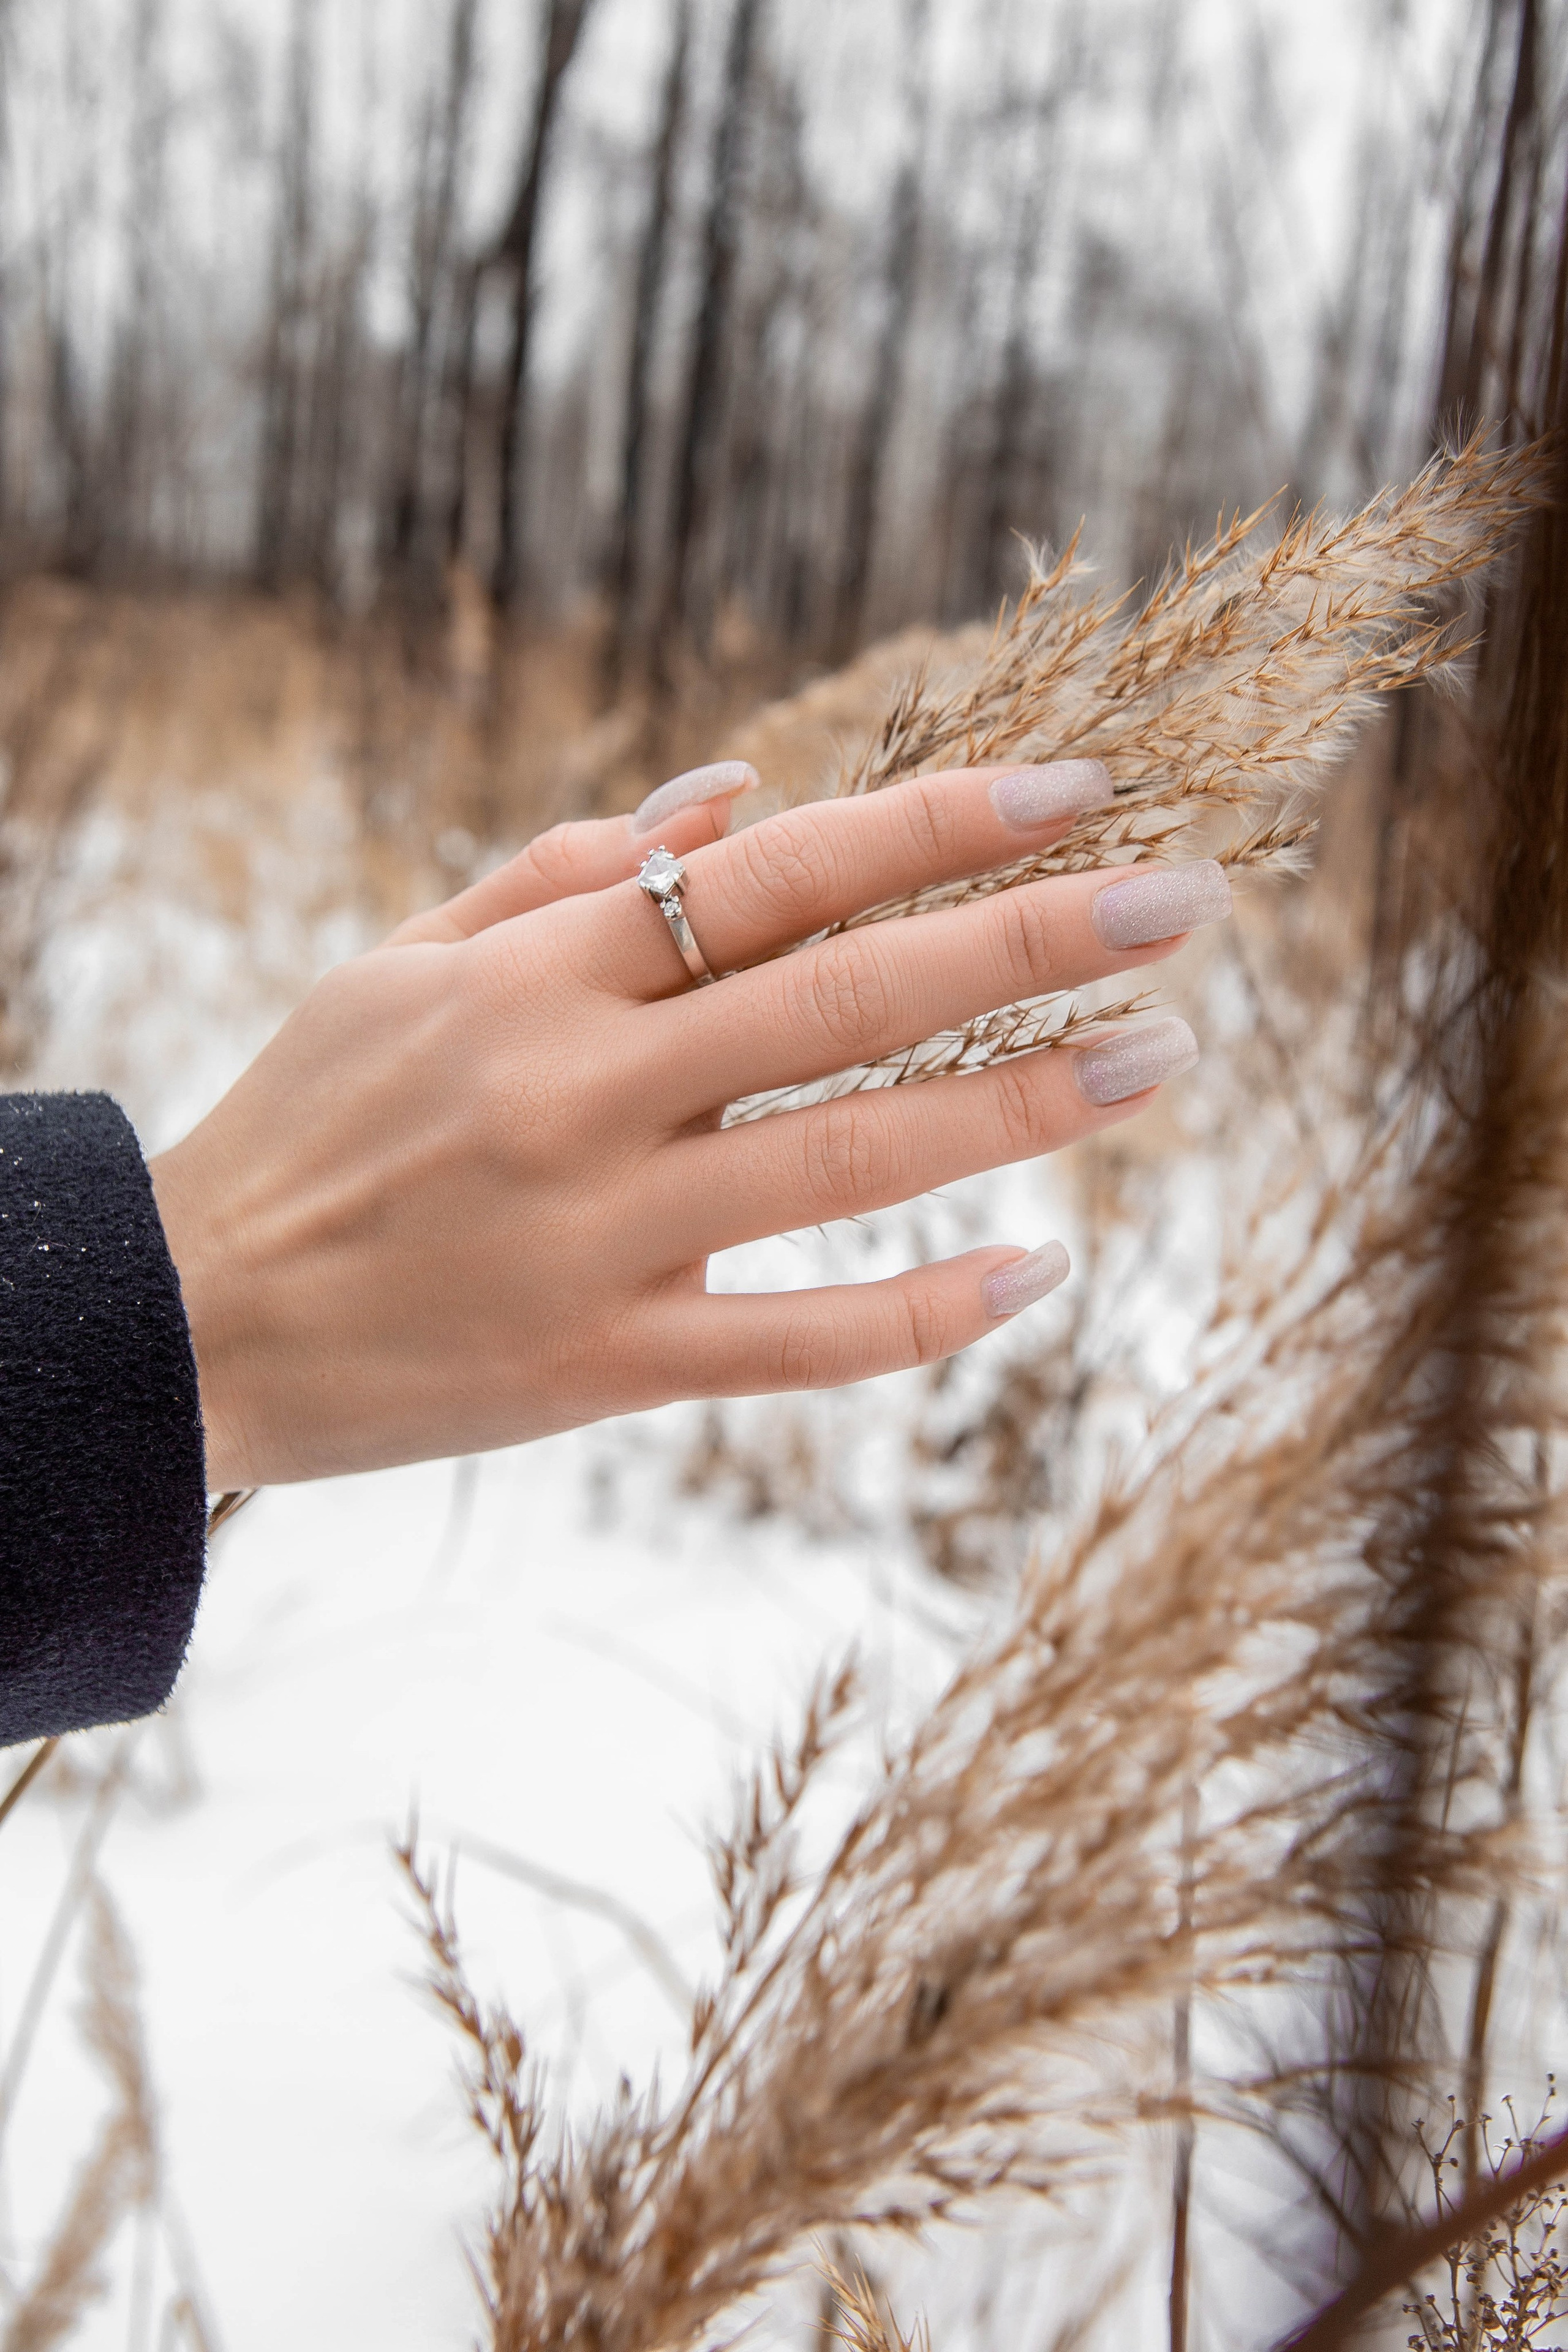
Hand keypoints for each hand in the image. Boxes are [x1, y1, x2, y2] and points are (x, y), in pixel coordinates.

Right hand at [149, 759, 1229, 1488]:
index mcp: (535, 974)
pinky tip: (1036, 1271)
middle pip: (844, 997)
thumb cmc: (310, 1120)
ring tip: (1157, 1058)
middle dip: (1028, 941)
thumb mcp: (405, 961)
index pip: (776, 872)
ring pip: (849, 1160)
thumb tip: (738, 791)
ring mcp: (602, 1237)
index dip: (937, 824)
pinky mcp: (607, 1366)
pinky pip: (798, 1343)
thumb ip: (566, 868)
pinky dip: (924, 1312)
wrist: (187, 1320)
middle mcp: (582, 1093)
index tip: (1077, 791)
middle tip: (1184, 906)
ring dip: (1022, 1105)